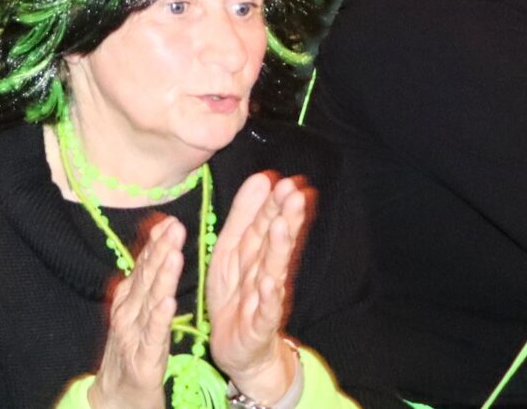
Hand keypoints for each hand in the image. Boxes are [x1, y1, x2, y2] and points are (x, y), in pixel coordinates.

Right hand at [88, 214, 182, 408]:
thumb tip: (155, 258)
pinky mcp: (143, 361)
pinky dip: (159, 317)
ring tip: (174, 254)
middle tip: (175, 227)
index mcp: (129, 303)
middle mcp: (128, 314)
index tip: (169, 222)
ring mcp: (133, 336)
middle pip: (146, 278)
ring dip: (162, 277)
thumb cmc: (131, 360)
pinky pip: (153, 336)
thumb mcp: (137, 320)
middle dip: (161, 251)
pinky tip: (168, 301)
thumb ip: (145, 291)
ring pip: (150, 302)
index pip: (143, 268)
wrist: (116, 401)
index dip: (156, 245)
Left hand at [206, 171, 307, 405]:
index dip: (276, 202)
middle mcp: (264, 273)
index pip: (266, 223)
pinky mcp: (258, 325)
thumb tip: (262, 178)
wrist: (241, 349)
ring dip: (277, 249)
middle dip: (284, 218)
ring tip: (281, 226)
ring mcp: (264, 299)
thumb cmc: (237, 294)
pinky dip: (268, 297)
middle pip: (273, 243)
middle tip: (294, 193)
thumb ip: (246, 216)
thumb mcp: (232, 250)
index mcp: (255, 254)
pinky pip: (264, 310)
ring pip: (271, 270)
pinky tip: (271, 282)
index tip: (288, 179)